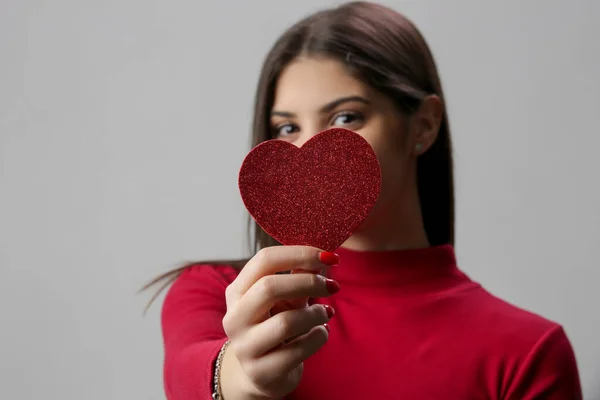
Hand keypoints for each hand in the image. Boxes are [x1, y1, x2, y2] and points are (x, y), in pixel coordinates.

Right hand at [221, 246, 339, 398]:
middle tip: (332, 286)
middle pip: (269, 287)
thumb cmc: (276, 325)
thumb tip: (323, 258)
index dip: (299, 253)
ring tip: (327, 313)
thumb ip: (299, 277)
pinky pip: (299, 350)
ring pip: (286, 322)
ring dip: (316, 314)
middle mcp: (235, 317)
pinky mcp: (262, 372)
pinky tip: (322, 333)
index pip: (264, 260)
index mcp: (238, 291)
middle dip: (308, 282)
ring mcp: (245, 347)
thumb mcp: (286, 299)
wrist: (263, 373)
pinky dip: (318, 337)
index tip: (329, 256)